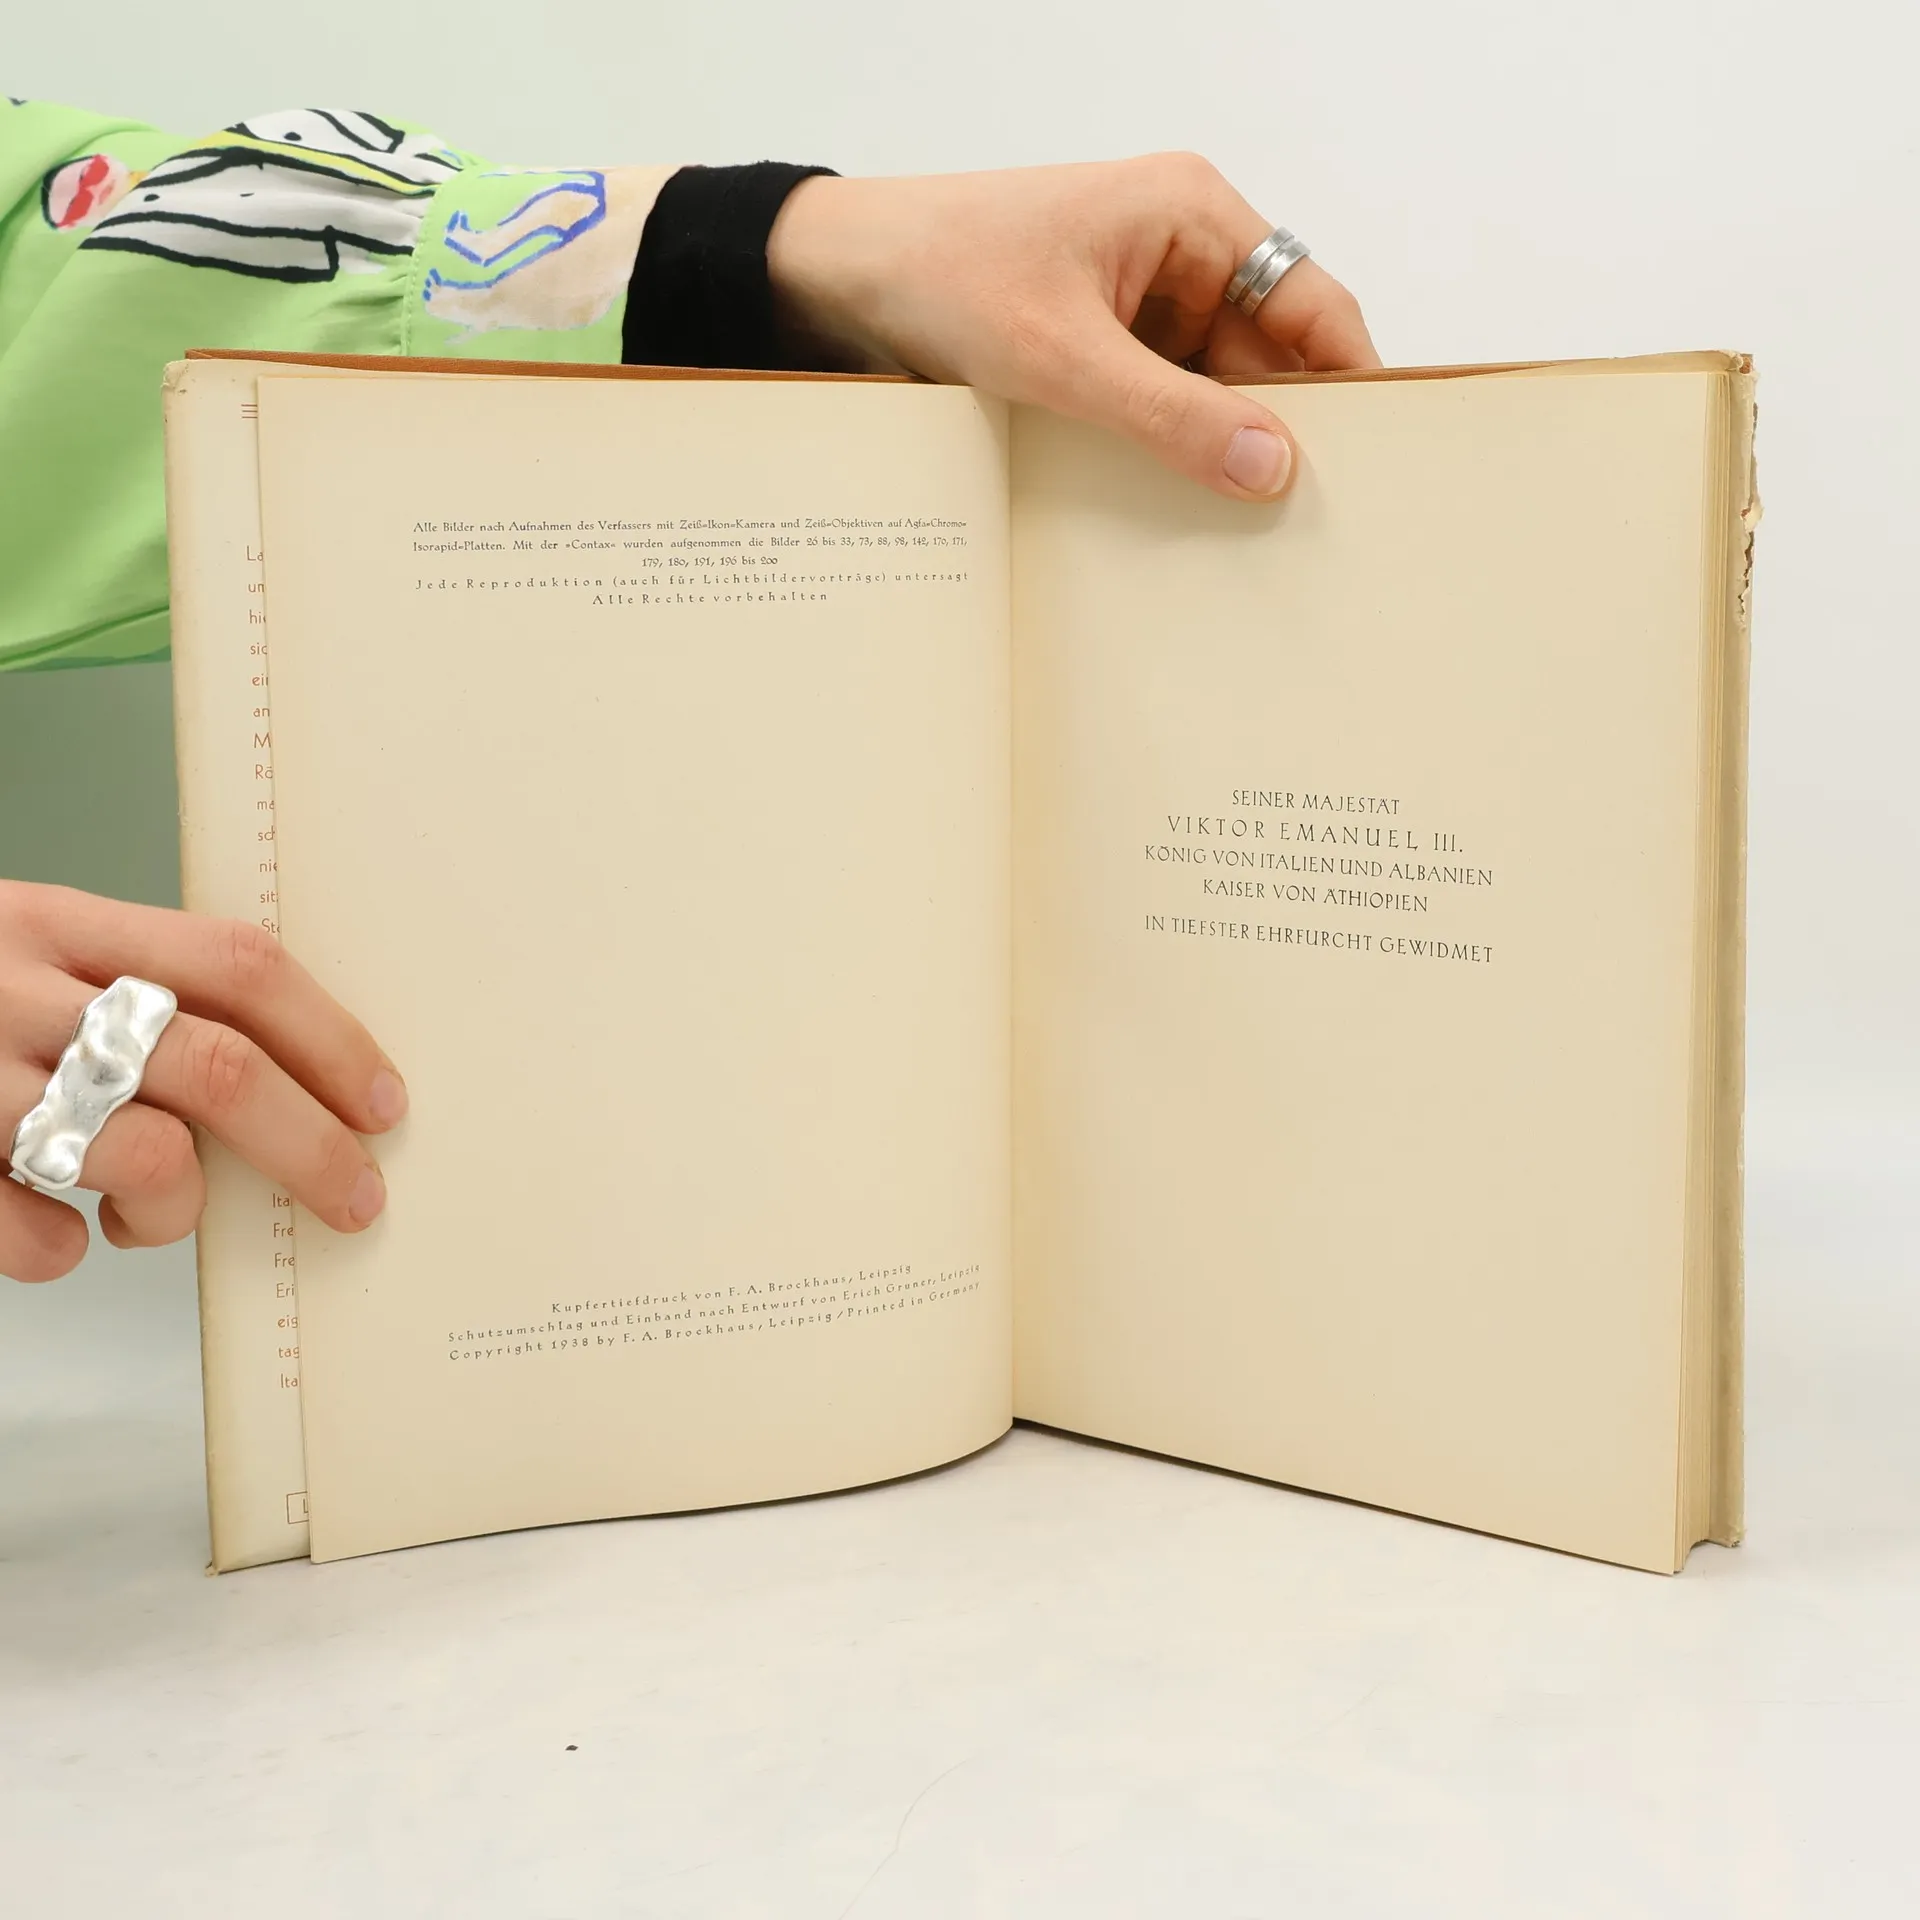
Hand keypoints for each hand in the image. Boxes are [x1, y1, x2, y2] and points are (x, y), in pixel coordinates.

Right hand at [0, 882, 403, 1281]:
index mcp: (58, 921)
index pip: (237, 963)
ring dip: (177, 1209)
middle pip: (215, 1065)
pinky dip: (70, 1251)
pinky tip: (58, 1228)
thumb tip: (291, 1075)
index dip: (331, 1037)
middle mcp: (13, 989)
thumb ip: (135, 985)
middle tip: (356, 1199)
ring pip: (145, 1157)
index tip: (385, 1104)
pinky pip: (38, 1238)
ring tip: (150, 1215)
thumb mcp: (26, 950)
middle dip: (311, 1145)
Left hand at [768, 153, 1380, 500]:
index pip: (1313, 306)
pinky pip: (1158, 403)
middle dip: (1279, 433)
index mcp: (1194, 216)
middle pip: (1268, 357)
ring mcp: (1138, 301)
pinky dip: (1165, 450)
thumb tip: (1274, 468)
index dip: (1350, 385)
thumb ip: (1171, 416)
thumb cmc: (941, 272)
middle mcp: (1179, 252)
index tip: (1376, 467)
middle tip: (1303, 528)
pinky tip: (1170, 509)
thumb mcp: (1062, 357)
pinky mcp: (1098, 342)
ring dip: (1216, 450)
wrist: (835, 275)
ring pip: (1211, 388)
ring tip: (1240, 533)